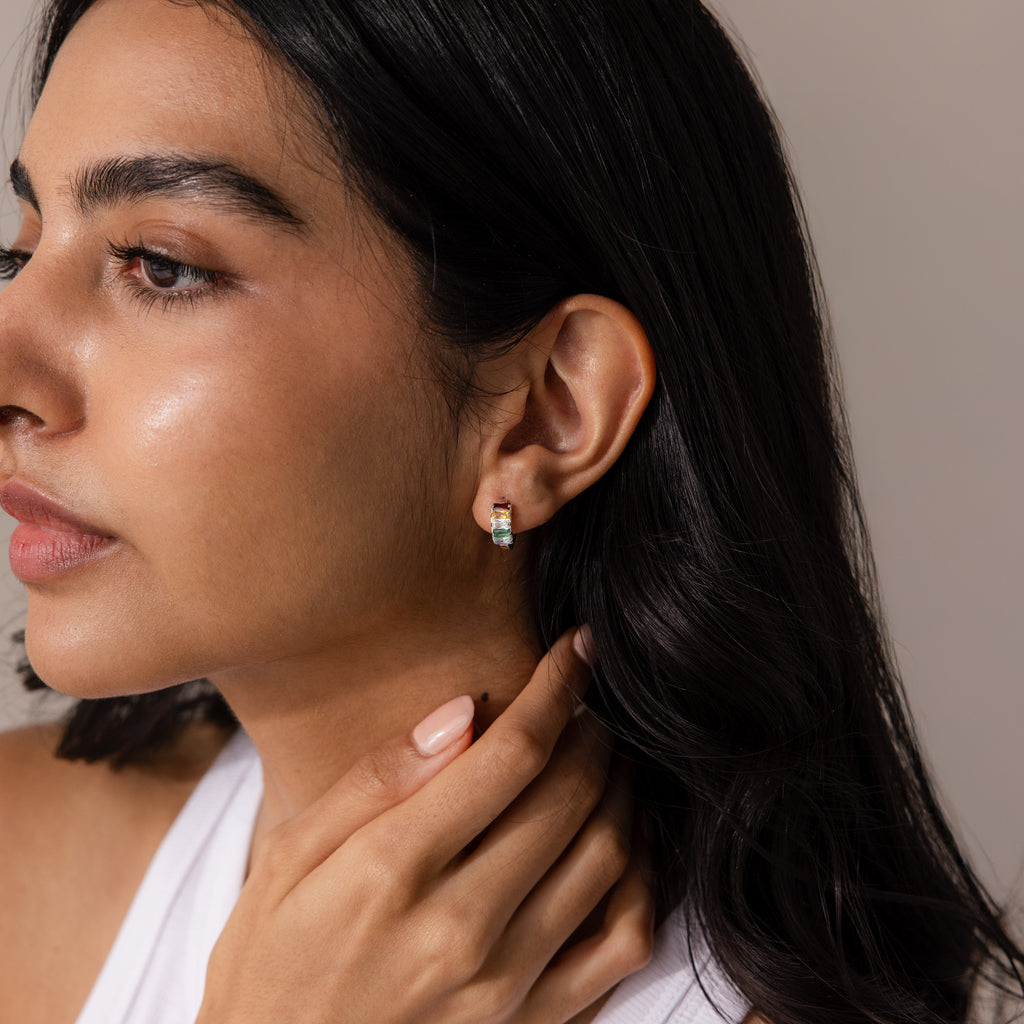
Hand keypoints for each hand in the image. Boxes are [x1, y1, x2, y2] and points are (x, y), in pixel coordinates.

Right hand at [196, 629, 653, 1023]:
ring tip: (603, 759)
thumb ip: (378, 778)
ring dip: (622, 789)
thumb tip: (464, 711)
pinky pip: (622, 940)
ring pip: (609, 856)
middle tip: (584, 704)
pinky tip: (623, 842)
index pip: (512, 752)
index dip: (556, 687)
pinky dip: (642, 877)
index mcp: (393, 868)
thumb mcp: (290, 855)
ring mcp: (508, 984)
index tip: (575, 651)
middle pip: (572, 795)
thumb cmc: (272, 960)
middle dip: (593, 729)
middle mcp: (463, 925)